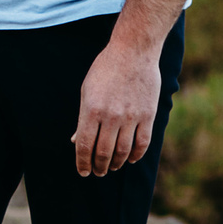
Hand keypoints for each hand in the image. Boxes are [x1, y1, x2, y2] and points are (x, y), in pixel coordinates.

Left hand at [71, 40, 160, 176]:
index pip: (84, 146)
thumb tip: (75, 141)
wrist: (133, 51)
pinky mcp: (147, 115)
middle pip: (103, 153)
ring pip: (122, 152)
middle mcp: (110, 116)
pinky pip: (142, 144)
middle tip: (98, 172)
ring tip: (112, 166)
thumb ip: (82, 117)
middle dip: (99, 167)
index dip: (82, 163)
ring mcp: (130, 117)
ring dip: (115, 164)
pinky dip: (135, 155)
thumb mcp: (87, 90)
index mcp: (91, 110)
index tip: (83, 172)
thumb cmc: (105, 69)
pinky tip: (130, 158)